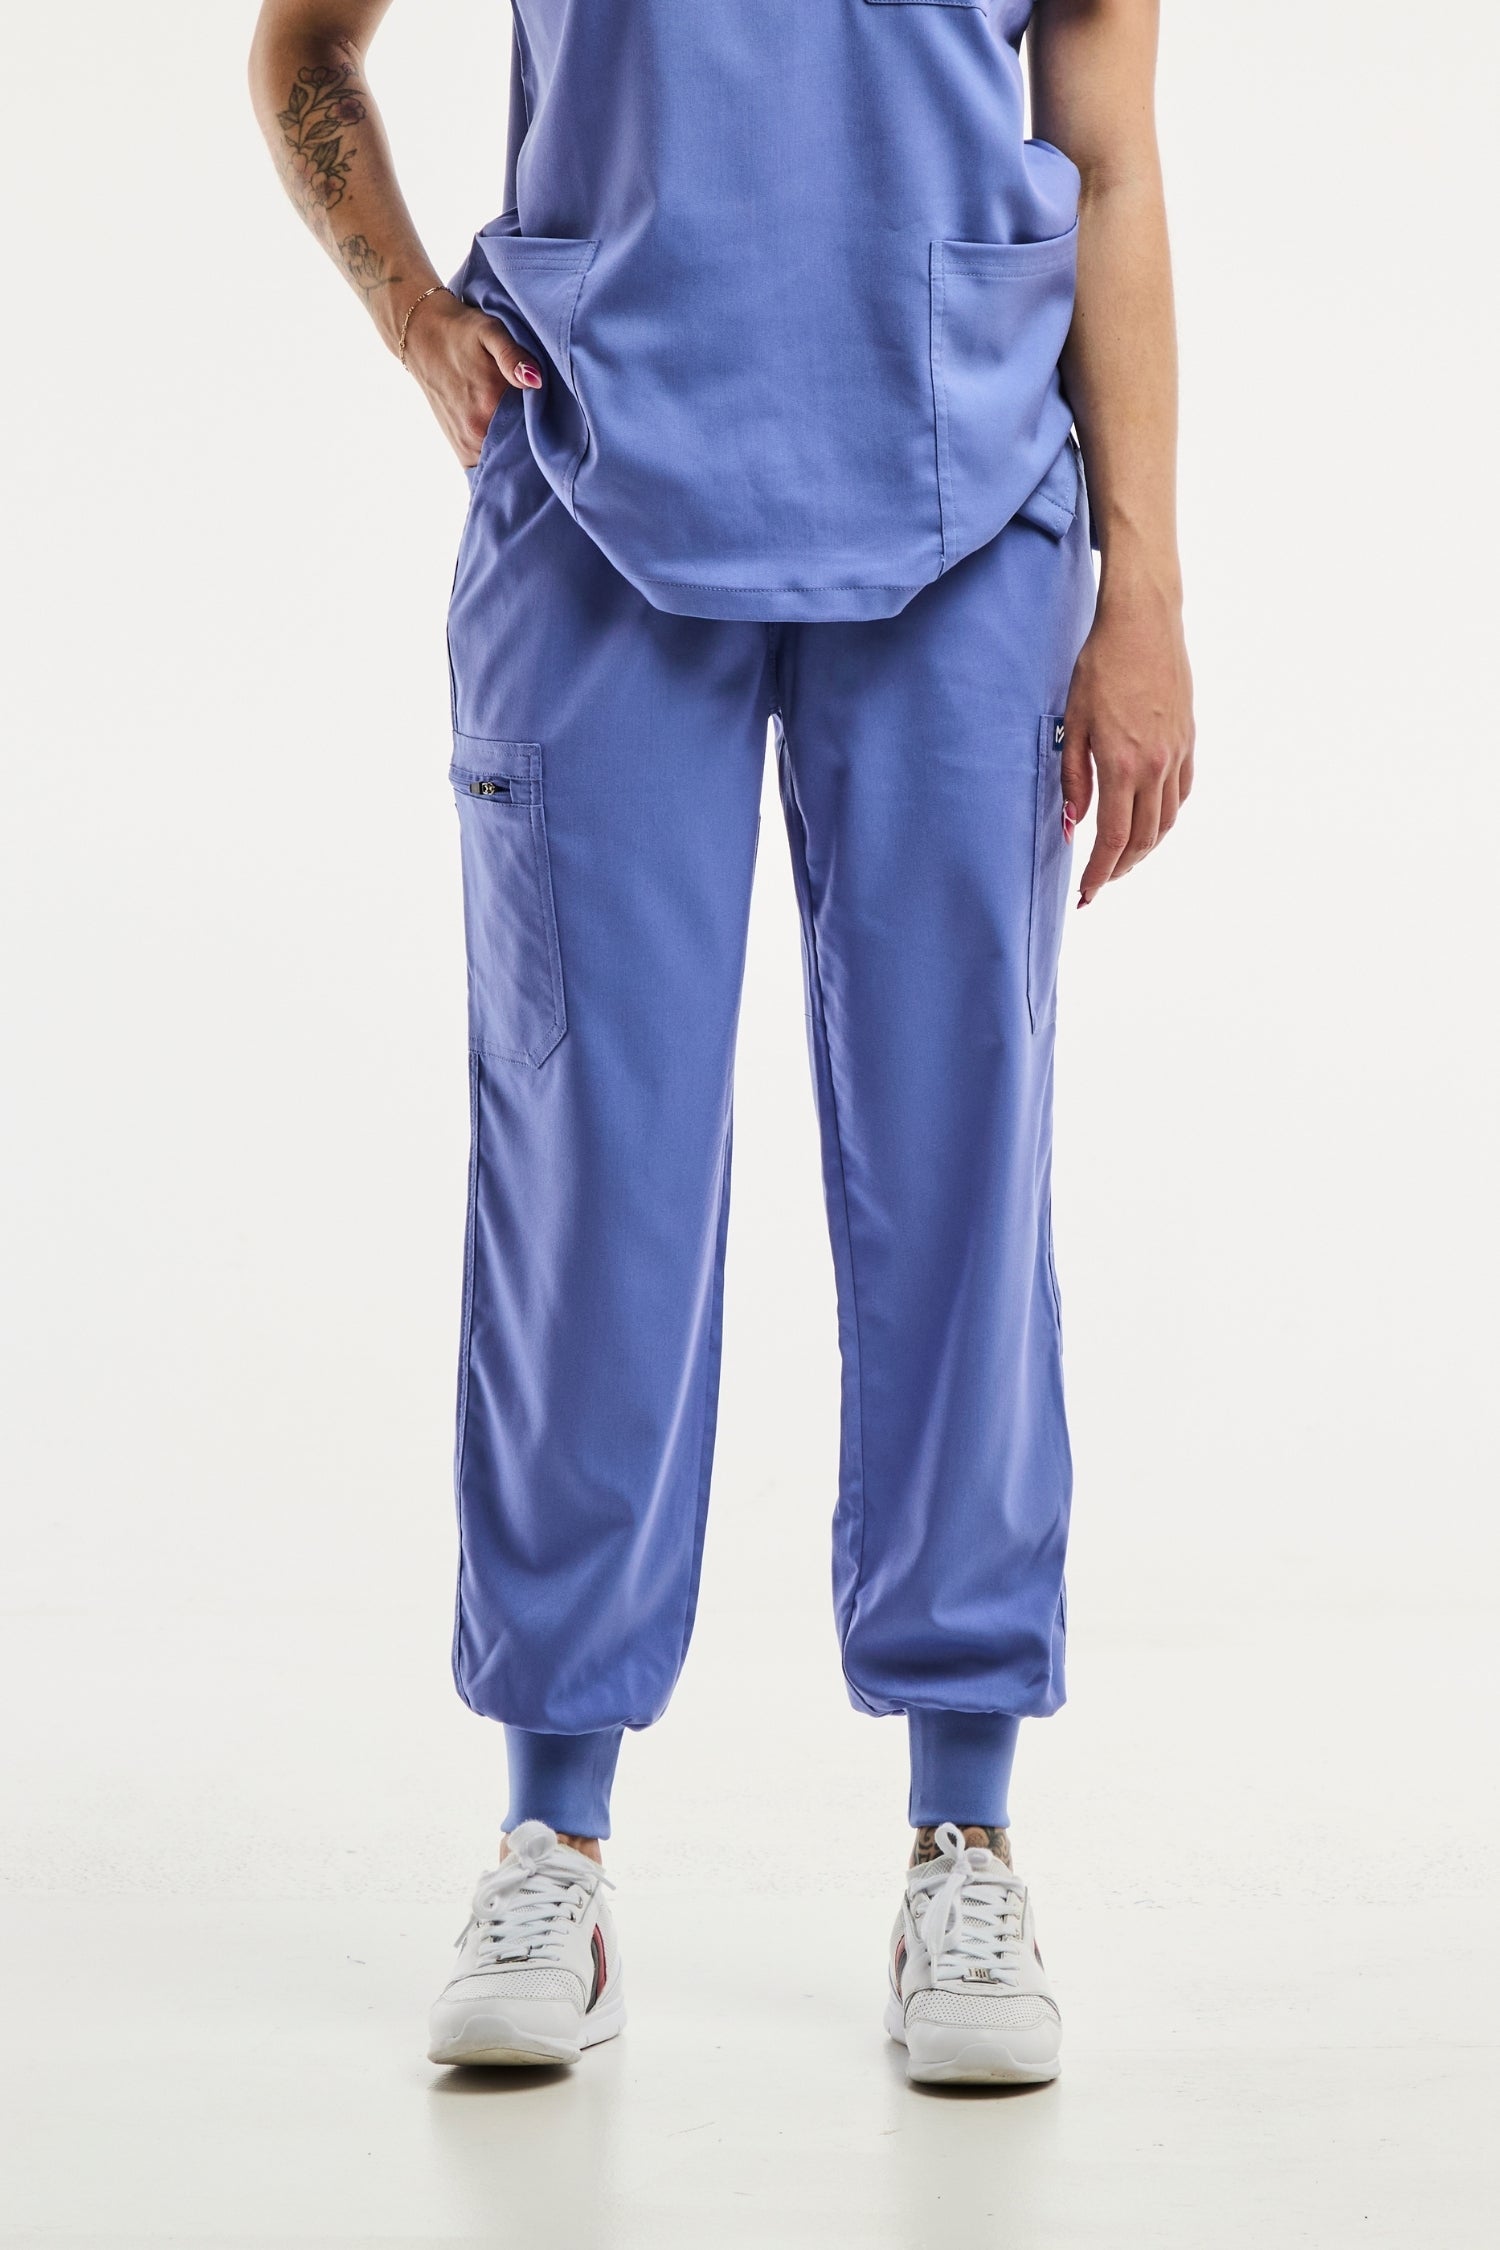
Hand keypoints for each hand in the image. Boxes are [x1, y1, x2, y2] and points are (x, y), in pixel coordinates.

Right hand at [403, 289, 542, 467]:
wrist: (422, 336)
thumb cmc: (462, 331)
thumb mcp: (491, 332)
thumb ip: (514, 356)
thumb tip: (535, 381)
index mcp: (489, 406)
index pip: (536, 433)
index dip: (551, 427)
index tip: (560, 419)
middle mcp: (476, 432)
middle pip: (522, 450)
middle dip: (537, 443)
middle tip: (548, 425)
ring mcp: (466, 445)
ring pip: (506, 460)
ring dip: (519, 452)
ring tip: (528, 432)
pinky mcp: (461, 450)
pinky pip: (489, 466)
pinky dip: (502, 460)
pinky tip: (511, 444)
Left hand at [1061, 567, 1194, 905]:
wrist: (1144, 622)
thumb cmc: (1100, 666)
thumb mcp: (1073, 722)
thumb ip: (1074, 777)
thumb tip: (1074, 822)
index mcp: (1122, 765)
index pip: (1113, 839)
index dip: (1100, 874)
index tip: (1087, 894)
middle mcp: (1156, 766)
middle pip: (1142, 839)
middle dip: (1120, 869)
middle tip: (1100, 883)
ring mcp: (1177, 753)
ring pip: (1166, 821)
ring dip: (1145, 848)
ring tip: (1122, 860)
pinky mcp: (1189, 739)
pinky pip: (1182, 793)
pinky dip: (1166, 817)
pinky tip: (1150, 821)